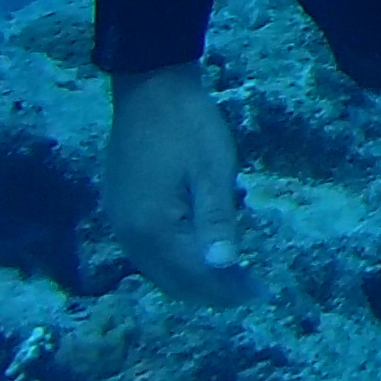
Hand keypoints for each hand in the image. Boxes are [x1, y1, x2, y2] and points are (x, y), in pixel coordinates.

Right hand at [105, 64, 247, 303]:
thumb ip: (217, 221)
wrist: (149, 87)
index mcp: (153, 227)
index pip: (196, 276)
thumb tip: (224, 268)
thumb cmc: (187, 125)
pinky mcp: (119, 211)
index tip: (261, 293)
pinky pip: (148, 254)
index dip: (230, 290)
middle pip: (175, 282)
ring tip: (230, 277)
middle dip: (213, 292)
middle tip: (249, 288)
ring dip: (194, 280)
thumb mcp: (212, 170)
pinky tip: (198, 254)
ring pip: (159, 272)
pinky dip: (176, 263)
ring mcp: (120, 224)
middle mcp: (130, 235)